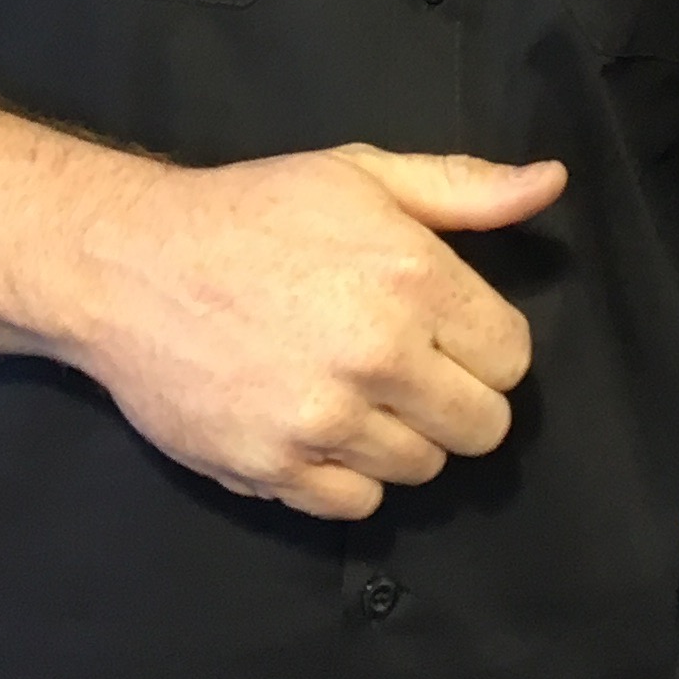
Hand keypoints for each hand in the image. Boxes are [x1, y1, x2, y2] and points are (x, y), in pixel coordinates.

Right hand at [48, 145, 562, 521]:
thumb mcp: (363, 175)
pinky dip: (345, 474)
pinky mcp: (275, 469)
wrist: (127, 266)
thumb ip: (464, 188)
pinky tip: (315, 425)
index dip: (483, 345)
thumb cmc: (253, 212)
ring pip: (422, 469)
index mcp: (413, 278)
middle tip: (404, 369)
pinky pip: (357, 503)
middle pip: (484, 426)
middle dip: (455, 399)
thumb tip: (551, 184)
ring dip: (400, 438)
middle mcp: (379, 356)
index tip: (442, 330)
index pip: (513, 357)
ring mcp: (325, 421)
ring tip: (351, 390)